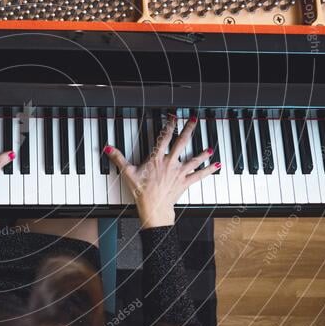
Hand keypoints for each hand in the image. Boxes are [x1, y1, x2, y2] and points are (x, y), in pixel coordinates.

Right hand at [103, 114, 219, 228]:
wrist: (153, 208)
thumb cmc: (141, 192)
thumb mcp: (128, 173)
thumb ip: (118, 158)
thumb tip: (108, 148)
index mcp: (157, 159)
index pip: (164, 138)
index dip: (169, 126)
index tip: (173, 118)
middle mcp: (170, 163)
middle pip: (182, 143)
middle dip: (188, 130)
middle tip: (194, 120)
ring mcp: (179, 173)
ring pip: (193, 159)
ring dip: (202, 152)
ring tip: (209, 147)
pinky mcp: (185, 182)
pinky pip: (199, 175)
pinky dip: (208, 170)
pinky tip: (216, 165)